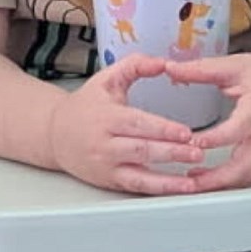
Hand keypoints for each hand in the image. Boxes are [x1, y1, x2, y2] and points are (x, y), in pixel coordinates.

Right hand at [48, 53, 207, 194]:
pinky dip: (158, 190)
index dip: (162, 129)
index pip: (137, 124)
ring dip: (168, 179)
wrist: (53, 135)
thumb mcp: (107, 79)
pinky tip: (178, 189)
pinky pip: (136, 188)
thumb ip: (135, 65)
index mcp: (107, 117)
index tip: (185, 132)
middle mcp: (105, 144)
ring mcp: (106, 166)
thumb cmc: (85, 106)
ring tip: (192, 181)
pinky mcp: (109, 181)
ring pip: (139, 175)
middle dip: (170, 153)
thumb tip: (163, 62)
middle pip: (141, 150)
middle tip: (197, 152)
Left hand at [165, 52, 250, 191]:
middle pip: (246, 163)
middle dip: (218, 176)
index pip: (239, 128)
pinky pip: (249, 176)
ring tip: (193, 183)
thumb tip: (171, 68)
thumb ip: (202, 70)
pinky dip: (229, 183)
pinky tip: (209, 181)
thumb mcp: (234, 65)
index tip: (193, 142)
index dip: (216, 139)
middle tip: (190, 178)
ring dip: (221, 183)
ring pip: (248, 175)